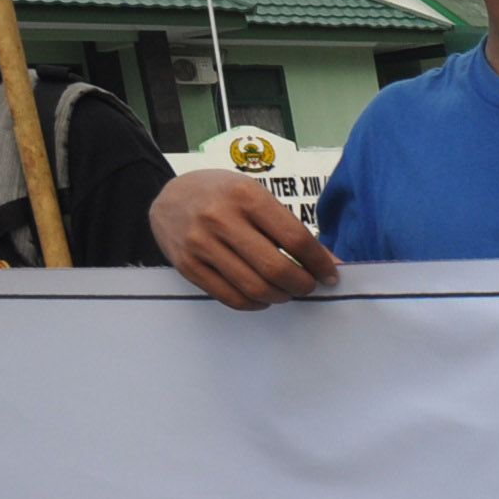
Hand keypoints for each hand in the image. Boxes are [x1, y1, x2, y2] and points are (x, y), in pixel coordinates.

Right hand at [152, 167, 339, 308]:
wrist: (169, 198)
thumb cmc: (222, 196)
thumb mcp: (255, 195)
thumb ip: (288, 227)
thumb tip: (329, 263)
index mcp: (245, 196)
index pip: (295, 239)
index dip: (319, 263)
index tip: (329, 274)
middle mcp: (220, 218)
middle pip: (276, 269)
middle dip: (302, 285)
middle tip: (308, 286)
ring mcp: (200, 244)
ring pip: (255, 288)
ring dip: (280, 297)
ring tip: (286, 291)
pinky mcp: (187, 266)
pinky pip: (231, 298)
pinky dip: (255, 303)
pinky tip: (263, 296)